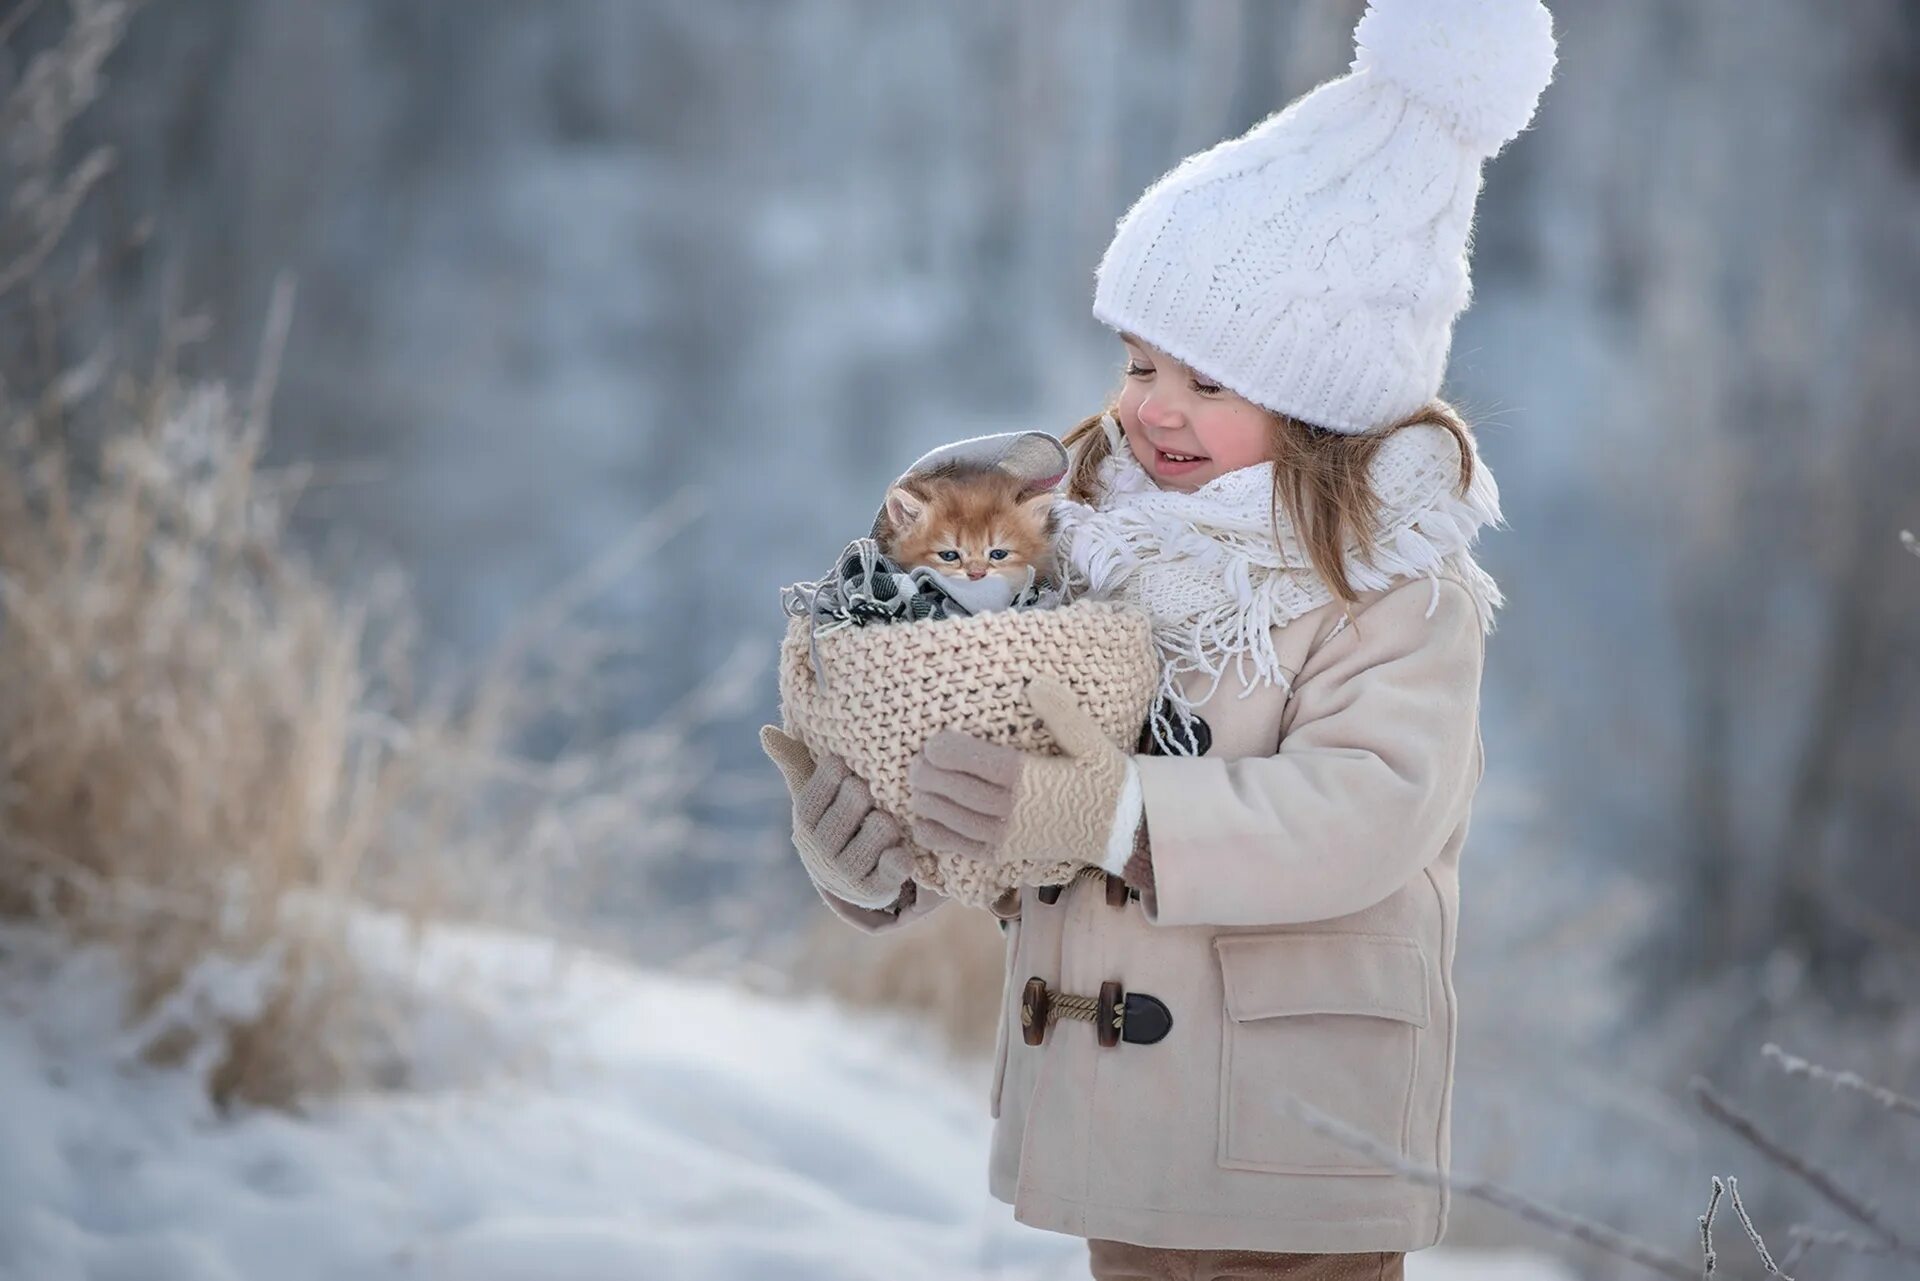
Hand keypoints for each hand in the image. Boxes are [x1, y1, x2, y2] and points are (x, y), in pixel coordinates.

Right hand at [759, 726, 916, 909]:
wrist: (850, 877)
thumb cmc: (835, 819)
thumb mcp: (814, 791)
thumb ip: (794, 760)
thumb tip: (766, 731)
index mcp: (805, 820)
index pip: (824, 783)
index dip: (842, 773)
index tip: (848, 772)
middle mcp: (820, 849)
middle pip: (855, 802)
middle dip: (867, 795)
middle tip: (871, 797)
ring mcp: (846, 873)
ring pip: (878, 831)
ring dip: (887, 825)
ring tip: (886, 824)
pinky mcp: (873, 891)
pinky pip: (895, 865)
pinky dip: (900, 857)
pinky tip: (900, 851)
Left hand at [905, 677, 1139, 872]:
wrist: (1119, 829)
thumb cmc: (1103, 780)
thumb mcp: (1090, 742)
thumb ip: (1062, 712)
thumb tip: (1033, 683)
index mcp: (1027, 777)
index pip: (972, 761)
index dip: (944, 751)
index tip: (932, 743)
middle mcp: (1012, 809)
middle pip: (955, 790)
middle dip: (928, 774)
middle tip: (916, 761)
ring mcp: (1006, 836)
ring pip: (952, 818)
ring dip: (928, 801)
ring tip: (918, 785)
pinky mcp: (1005, 854)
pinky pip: (961, 847)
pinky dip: (936, 834)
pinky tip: (924, 820)